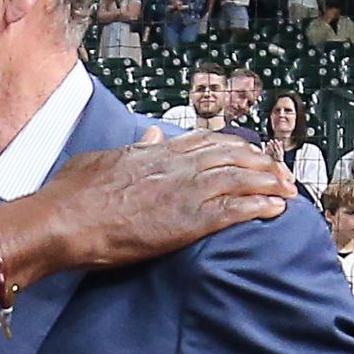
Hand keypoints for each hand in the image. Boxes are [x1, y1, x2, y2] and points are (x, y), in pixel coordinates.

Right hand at [8, 132, 295, 280]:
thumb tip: (152, 133)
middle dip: (263, 165)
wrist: (63, 219)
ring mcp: (184, 192)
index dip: (236, 147)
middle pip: (233, 158)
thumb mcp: (103, 159)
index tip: (252, 153)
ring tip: (290, 191)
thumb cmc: (72, 194)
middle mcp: (176, 166)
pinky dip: (260, 207)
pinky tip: (277, 210)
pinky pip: (235, 210)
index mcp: (156, 152)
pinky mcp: (187, 221)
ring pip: (241, 180)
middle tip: (283, 174)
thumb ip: (133, 146)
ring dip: (270, 184)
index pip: (208, 142)